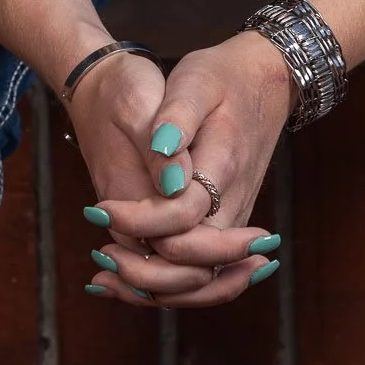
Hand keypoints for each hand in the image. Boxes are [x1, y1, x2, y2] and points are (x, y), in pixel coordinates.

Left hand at [72, 31, 291, 306]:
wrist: (265, 78)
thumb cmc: (223, 75)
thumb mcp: (195, 80)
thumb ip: (177, 120)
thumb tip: (163, 165)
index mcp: (224, 165)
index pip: (182, 217)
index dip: (139, 220)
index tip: (100, 207)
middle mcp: (235, 202)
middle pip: (196, 266)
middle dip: (145, 271)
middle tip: (101, 253)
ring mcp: (236, 218)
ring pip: (203, 281)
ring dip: (155, 289)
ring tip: (106, 278)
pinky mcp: (229, 224)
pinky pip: (205, 272)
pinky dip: (170, 287)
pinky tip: (128, 283)